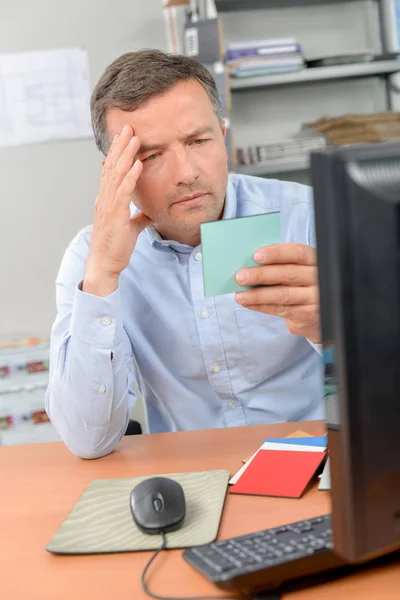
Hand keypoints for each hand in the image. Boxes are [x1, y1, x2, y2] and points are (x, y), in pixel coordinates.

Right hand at [83, 125, 152, 295]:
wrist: (106, 263)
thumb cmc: (116, 247)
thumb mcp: (131, 227)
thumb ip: (139, 217)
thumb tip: (149, 212)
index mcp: (107, 200)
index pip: (111, 171)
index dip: (117, 153)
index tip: (124, 138)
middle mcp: (104, 199)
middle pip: (112, 167)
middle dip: (121, 146)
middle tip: (128, 127)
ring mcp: (108, 205)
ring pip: (116, 174)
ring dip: (126, 155)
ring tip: (134, 138)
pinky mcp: (115, 215)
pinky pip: (123, 191)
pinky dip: (131, 176)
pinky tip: (138, 164)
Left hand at [234, 243, 320, 342]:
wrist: (319, 312)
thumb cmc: (301, 285)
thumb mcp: (298, 270)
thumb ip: (281, 264)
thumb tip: (249, 264)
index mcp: (315, 260)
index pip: (297, 253)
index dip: (276, 253)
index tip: (256, 256)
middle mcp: (318, 278)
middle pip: (288, 274)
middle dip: (261, 275)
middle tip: (241, 276)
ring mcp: (315, 298)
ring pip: (283, 294)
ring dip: (257, 295)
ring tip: (240, 295)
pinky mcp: (308, 315)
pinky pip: (280, 309)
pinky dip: (261, 306)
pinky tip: (248, 303)